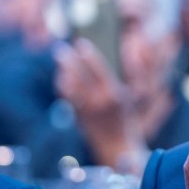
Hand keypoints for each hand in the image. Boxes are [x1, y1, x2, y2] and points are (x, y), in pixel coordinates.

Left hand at [54, 39, 144, 171]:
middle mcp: (98, 101)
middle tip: (60, 49)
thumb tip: (101, 59)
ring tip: (61, 61)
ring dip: (63, 72)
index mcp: (113, 93)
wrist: (117, 145)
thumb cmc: (125, 117)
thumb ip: (115, 79)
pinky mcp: (76, 116)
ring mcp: (85, 109)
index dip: (87, 54)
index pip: (98, 68)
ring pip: (68, 85)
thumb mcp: (129, 96)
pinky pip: (66, 96)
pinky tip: (62, 77)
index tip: (80, 43)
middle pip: (78, 74)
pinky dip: (62, 85)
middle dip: (68, 60)